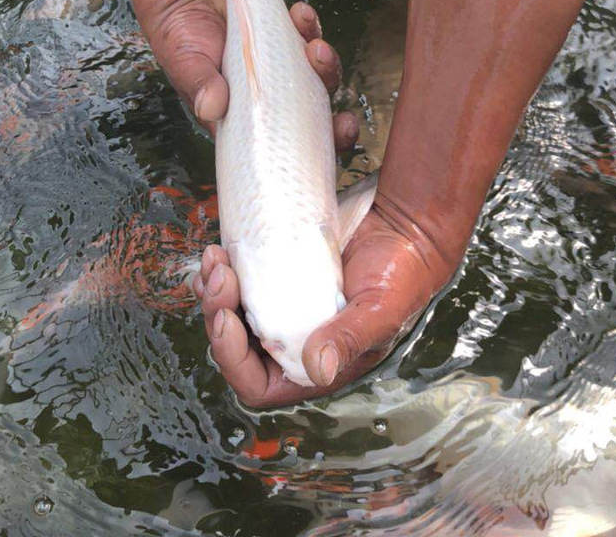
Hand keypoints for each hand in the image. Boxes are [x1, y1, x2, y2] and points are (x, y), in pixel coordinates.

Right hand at [145, 0, 356, 146]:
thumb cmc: (180, 38)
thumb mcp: (185, 63)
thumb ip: (200, 84)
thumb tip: (211, 107)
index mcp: (248, 120)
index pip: (285, 145)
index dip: (314, 150)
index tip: (334, 145)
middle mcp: (271, 99)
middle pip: (314, 120)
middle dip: (335, 124)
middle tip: (343, 119)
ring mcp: (283, 69)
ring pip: (319, 78)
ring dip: (325, 66)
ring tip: (315, 48)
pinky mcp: (287, 38)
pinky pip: (309, 37)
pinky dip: (310, 27)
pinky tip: (299, 13)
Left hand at [193, 198, 455, 407]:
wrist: (402, 232)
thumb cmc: (400, 276)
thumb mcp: (381, 309)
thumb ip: (350, 337)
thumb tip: (317, 367)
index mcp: (314, 365)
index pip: (257, 383)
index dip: (233, 358)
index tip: (227, 318)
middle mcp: (291, 342)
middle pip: (233, 347)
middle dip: (217, 314)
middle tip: (219, 276)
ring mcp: (280, 310)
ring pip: (228, 314)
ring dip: (213, 290)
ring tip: (215, 258)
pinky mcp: (275, 278)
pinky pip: (237, 284)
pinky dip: (222, 271)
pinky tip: (220, 252)